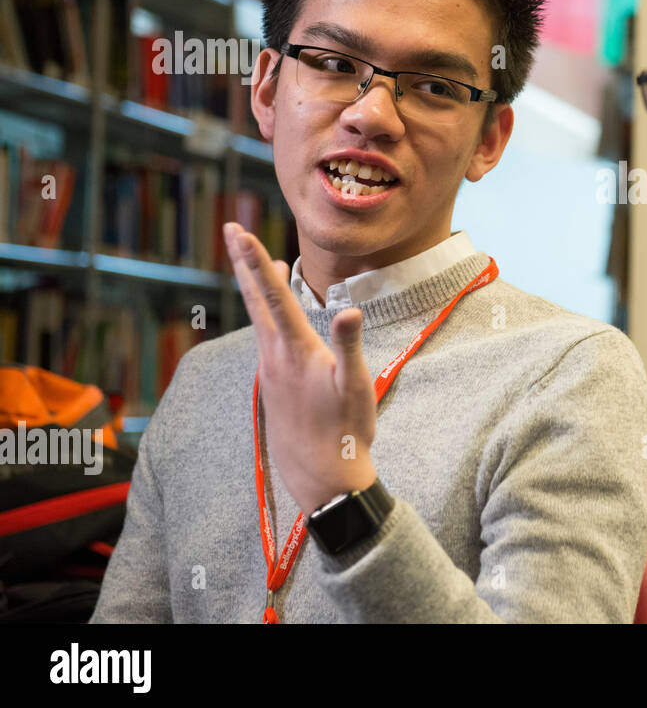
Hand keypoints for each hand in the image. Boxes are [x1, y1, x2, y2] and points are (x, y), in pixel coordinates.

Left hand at [223, 222, 378, 513]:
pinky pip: (268, 336)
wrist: (322, 477)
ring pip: (262, 318)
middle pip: (257, 299)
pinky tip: (278, 317)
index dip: (256, 261)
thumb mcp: (356, 387)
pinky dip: (270, 314)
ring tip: (261, 262)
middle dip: (245, 262)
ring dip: (260, 286)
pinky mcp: (276, 384)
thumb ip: (349, 346)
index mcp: (295, 350)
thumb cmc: (345, 431)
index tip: (238, 232)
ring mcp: (273, 370)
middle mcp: (276, 355)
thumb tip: (350, 311)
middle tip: (231, 230)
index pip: (273, 295)